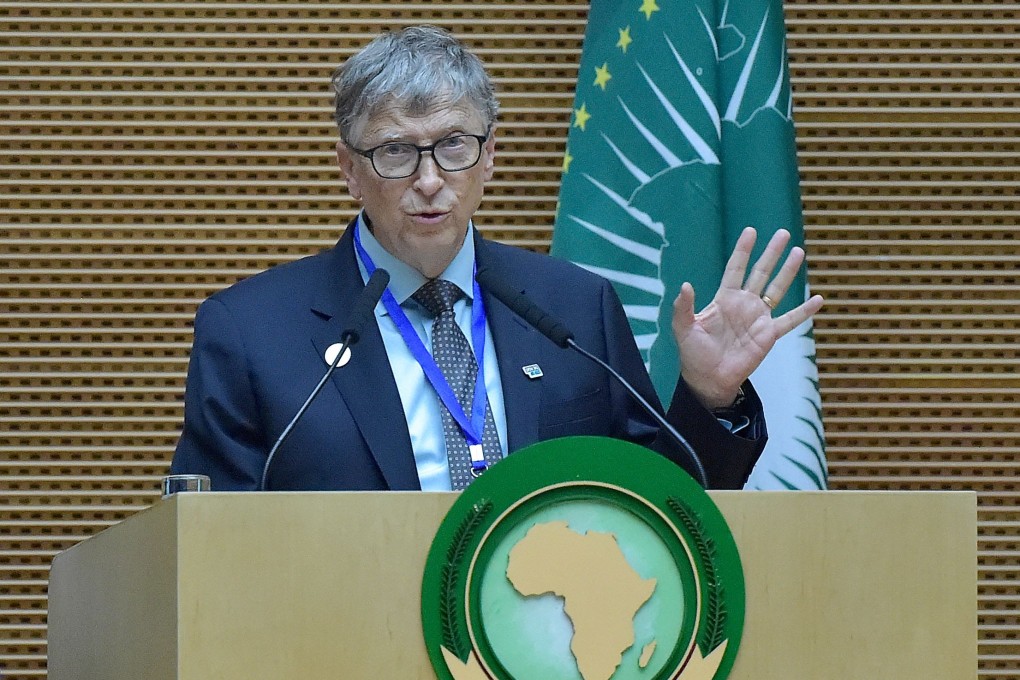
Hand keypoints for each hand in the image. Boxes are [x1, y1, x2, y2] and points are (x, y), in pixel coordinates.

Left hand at [672, 227, 823, 409]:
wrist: (708, 380)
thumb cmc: (694, 354)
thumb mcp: (683, 328)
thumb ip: (683, 307)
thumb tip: (685, 285)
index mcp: (724, 299)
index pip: (735, 269)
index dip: (743, 251)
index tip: (751, 231)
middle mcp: (744, 304)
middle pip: (760, 273)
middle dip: (771, 253)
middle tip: (783, 233)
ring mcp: (758, 318)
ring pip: (777, 289)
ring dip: (788, 272)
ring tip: (799, 252)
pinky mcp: (769, 335)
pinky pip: (790, 320)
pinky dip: (804, 311)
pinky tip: (818, 299)